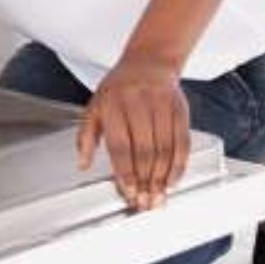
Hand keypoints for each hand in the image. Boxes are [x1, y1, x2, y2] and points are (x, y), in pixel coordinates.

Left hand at [77, 58, 190, 210]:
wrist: (149, 61)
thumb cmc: (118, 88)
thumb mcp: (95, 106)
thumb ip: (86, 136)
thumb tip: (82, 164)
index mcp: (113, 104)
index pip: (120, 145)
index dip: (125, 172)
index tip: (129, 192)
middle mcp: (137, 103)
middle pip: (145, 150)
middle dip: (146, 180)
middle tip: (146, 202)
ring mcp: (161, 105)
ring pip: (165, 148)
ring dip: (163, 177)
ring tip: (159, 196)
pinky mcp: (180, 108)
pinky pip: (182, 141)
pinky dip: (179, 164)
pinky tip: (173, 179)